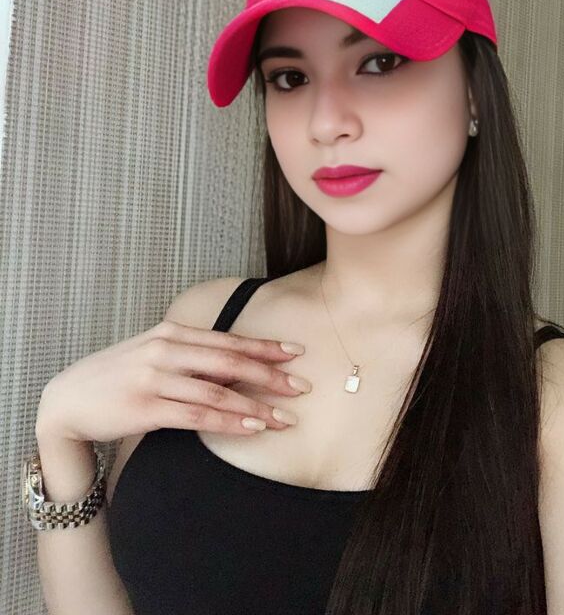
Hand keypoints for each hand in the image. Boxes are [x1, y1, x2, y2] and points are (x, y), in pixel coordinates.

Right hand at [35, 319, 310, 443]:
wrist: (66, 400)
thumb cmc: (117, 377)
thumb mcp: (152, 354)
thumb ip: (189, 355)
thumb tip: (234, 364)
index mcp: (171, 333)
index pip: (228, 340)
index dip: (264, 346)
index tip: (295, 352)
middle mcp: (165, 350)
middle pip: (229, 361)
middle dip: (270, 374)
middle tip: (302, 386)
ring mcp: (154, 377)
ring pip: (217, 390)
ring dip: (255, 405)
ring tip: (285, 417)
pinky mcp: (145, 406)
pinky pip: (197, 415)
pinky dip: (228, 420)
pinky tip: (251, 427)